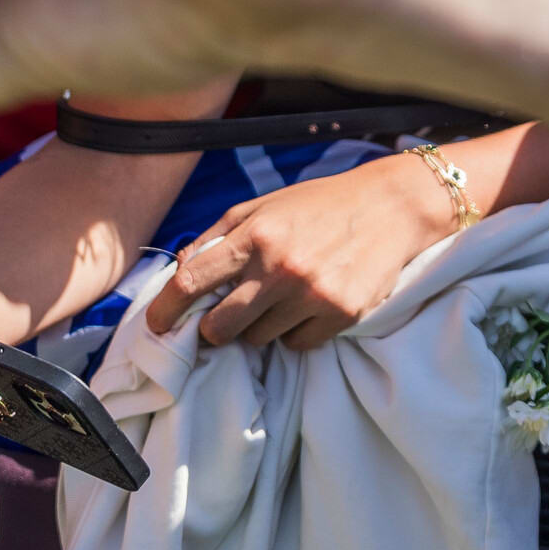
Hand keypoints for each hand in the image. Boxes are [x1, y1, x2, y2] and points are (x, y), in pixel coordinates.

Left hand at [140, 145, 472, 348]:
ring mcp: (312, 293)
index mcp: (254, 235)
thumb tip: (178, 270)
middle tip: (227, 318)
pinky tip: (311, 305)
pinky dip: (297, 332)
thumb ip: (218, 235)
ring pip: (260, 340)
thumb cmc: (320, 204)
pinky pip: (298, 344)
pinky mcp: (341, 314)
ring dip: (263, 327)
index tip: (157, 325)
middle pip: (220, 328)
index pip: (191, 282)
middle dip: (216, 329)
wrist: (391, 207)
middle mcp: (280, 267)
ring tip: (284, 298)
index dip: (166, 310)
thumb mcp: (264, 206)